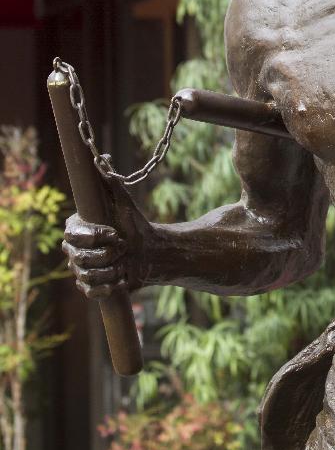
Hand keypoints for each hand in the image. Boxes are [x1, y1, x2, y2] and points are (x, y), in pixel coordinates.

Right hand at [62, 175, 150, 298]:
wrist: (149, 250)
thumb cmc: (134, 223)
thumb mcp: (123, 201)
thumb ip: (110, 181)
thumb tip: (103, 158)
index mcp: (77, 229)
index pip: (70, 235)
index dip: (92, 237)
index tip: (114, 233)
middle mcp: (74, 250)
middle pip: (78, 258)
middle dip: (105, 254)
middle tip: (123, 247)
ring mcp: (81, 269)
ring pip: (86, 275)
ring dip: (111, 269)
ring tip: (124, 262)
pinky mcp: (90, 287)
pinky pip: (90, 291)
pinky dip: (108, 287)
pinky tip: (120, 279)